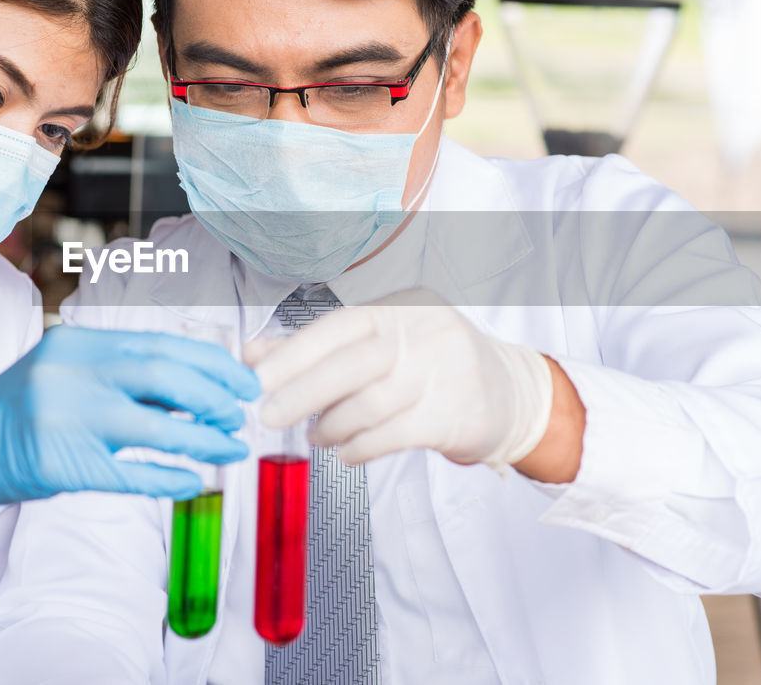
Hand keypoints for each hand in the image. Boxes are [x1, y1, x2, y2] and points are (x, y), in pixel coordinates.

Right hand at [0, 326, 258, 533]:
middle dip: (214, 395)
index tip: (243, 380)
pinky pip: (131, 474)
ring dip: (203, 439)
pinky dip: (169, 478)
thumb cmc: (25, 409)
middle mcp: (71, 374)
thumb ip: (124, 373)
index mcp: (78, 343)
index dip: (211, 362)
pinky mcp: (62, 465)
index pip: (160, 344)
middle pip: (163, 375)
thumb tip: (201, 386)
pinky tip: (193, 482)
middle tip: (242, 414)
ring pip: (155, 427)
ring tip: (232, 447)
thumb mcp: (70, 373)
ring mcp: (65, 420)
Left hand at [248, 288, 552, 467]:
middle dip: (301, 392)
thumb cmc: (429, 365)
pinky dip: (360, 447)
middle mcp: (425, 332)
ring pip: (371, 403)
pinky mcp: (456, 414)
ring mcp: (445, 372)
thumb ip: (316, 348)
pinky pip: (394, 434)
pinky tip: (346, 452)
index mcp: (401, 307)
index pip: (338, 325)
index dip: (293, 353)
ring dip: (333, 425)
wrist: (509, 393)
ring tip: (317, 436)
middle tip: (267, 416)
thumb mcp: (380, 343)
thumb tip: (251, 354)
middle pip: (352, 363)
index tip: (255, 377)